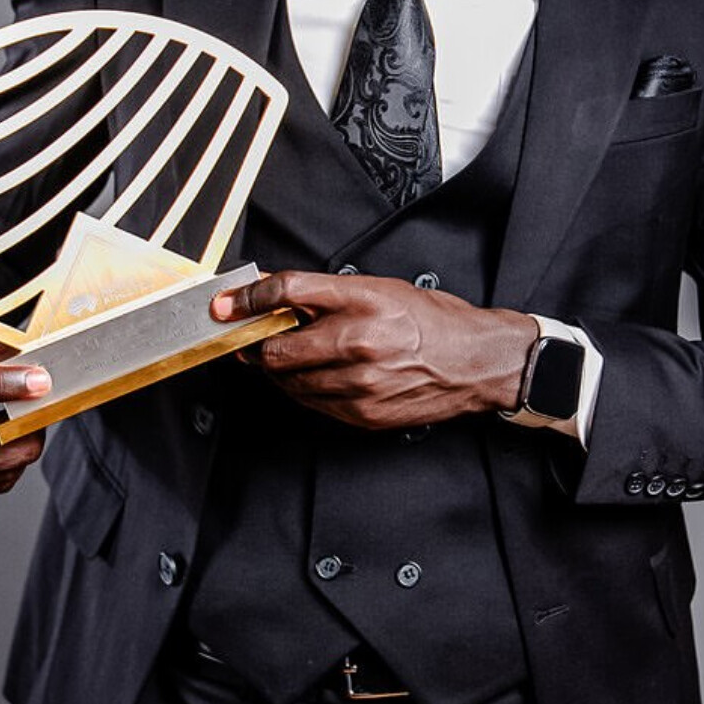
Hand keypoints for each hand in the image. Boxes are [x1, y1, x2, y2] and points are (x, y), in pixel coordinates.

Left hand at [210, 272, 536, 430]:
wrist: (478, 363)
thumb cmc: (434, 321)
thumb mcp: (381, 288)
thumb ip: (325, 293)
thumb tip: (274, 291)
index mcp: (364, 300)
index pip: (289, 292)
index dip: (248, 297)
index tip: (225, 303)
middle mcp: (358, 342)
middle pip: (277, 347)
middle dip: (255, 344)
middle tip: (250, 337)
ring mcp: (358, 384)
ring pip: (288, 381)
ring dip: (276, 369)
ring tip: (285, 356)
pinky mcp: (361, 414)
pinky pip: (310, 403)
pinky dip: (301, 389)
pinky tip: (312, 377)